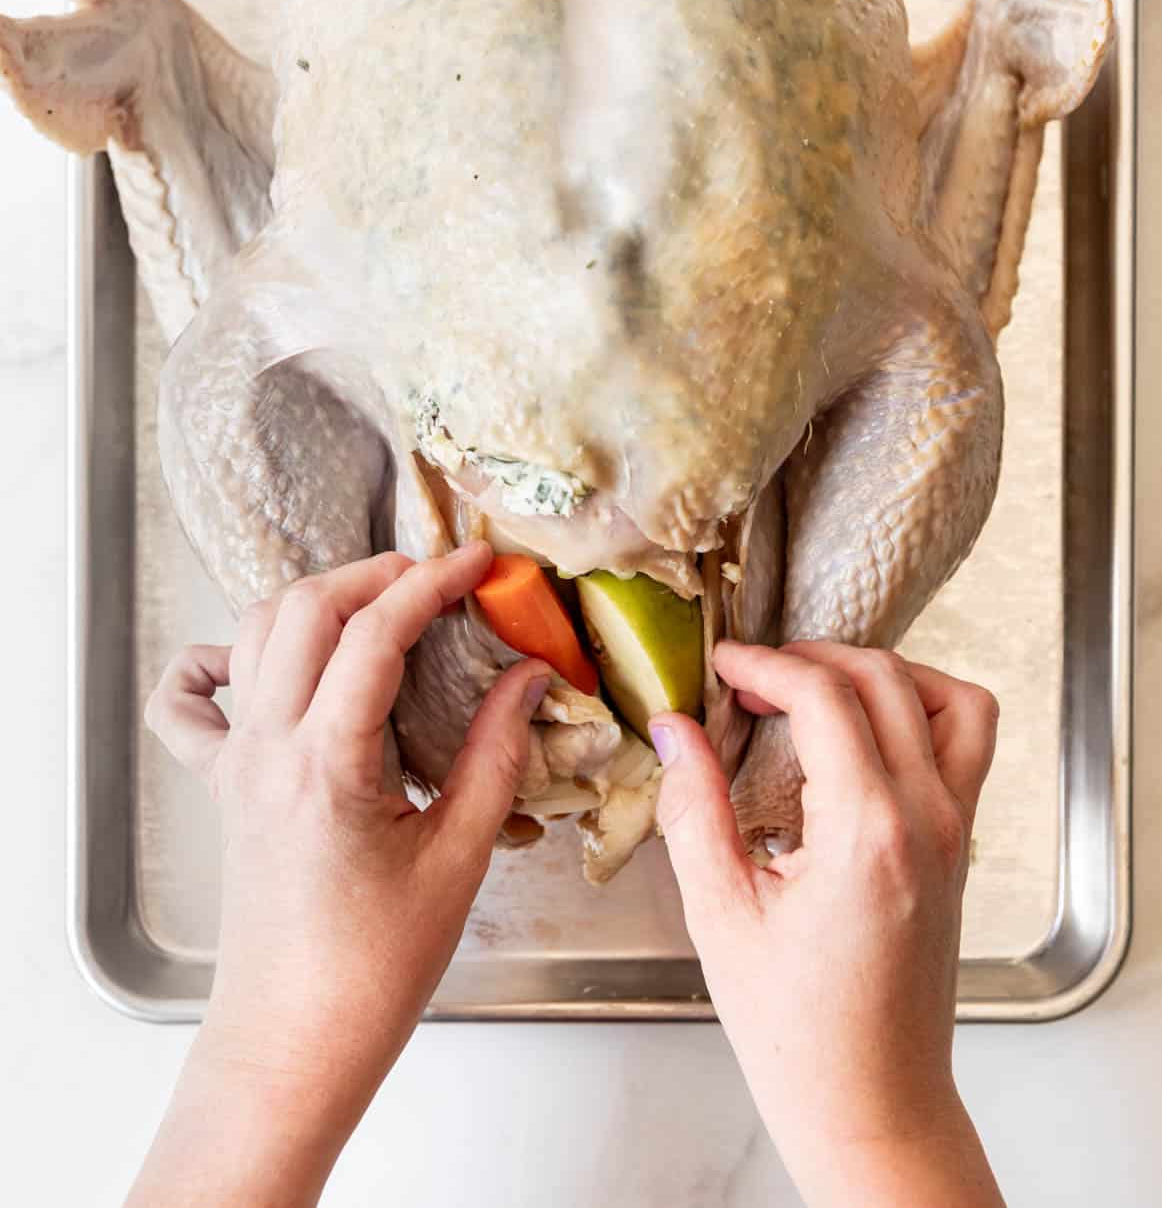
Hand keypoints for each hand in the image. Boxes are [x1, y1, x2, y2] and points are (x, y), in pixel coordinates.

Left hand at [129, 543, 547, 1207]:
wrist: (293, 1044)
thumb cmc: (375, 970)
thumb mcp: (459, 858)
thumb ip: (496, 753)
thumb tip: (529, 675)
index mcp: (328, 764)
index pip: (375, 632)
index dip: (433, 581)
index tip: (481, 561)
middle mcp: (267, 749)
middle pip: (304, 609)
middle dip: (375, 574)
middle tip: (436, 579)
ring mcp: (235, 764)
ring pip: (253, 634)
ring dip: (316, 600)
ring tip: (379, 605)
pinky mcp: (221, 787)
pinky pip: (188, 703)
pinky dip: (216, 660)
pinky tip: (258, 659)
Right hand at [650, 642, 1003, 1207]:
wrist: (873, 1104)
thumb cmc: (798, 1032)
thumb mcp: (721, 915)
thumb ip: (694, 808)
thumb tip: (674, 729)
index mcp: (867, 833)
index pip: (825, 697)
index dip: (765, 665)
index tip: (722, 665)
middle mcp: (928, 819)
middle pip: (885, 679)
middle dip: (812, 658)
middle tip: (752, 680)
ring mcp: (956, 830)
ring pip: (949, 699)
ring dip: (882, 674)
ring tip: (818, 692)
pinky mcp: (962, 845)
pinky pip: (967, 744)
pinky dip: (921, 712)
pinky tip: (860, 738)